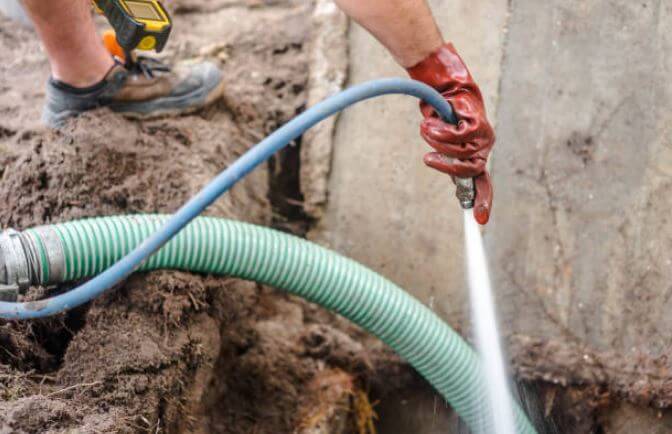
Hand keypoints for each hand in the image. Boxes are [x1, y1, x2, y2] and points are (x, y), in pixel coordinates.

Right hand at [407, 43, 494, 224]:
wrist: (444, 86)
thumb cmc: (441, 115)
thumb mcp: (444, 143)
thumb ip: (451, 160)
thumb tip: (457, 184)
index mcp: (476, 156)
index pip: (482, 183)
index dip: (481, 201)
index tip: (479, 221)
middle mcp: (483, 148)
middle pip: (469, 172)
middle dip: (448, 168)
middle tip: (428, 159)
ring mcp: (484, 137)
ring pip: (459, 153)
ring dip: (437, 142)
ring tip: (427, 129)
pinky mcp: (478, 124)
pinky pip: (457, 138)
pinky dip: (440, 132)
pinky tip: (431, 123)